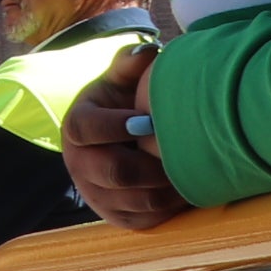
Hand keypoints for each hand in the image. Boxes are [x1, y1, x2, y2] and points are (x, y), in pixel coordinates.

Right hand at [68, 41, 188, 229]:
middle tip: (181, 153)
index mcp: (77, 126)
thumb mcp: (120, 83)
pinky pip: (147, 218)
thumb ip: (130, 66)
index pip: (85, 128)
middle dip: (152, 164)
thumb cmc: (124, 107)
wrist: (116, 144)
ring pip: (136, 200)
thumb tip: (148, 52)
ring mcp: (98, 195)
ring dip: (168, 187)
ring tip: (193, 171)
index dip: (115, 126)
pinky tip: (189, 188)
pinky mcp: (118, 218)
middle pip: (113, 171)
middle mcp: (80, 164)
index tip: (148, 122)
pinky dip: (172, 207)